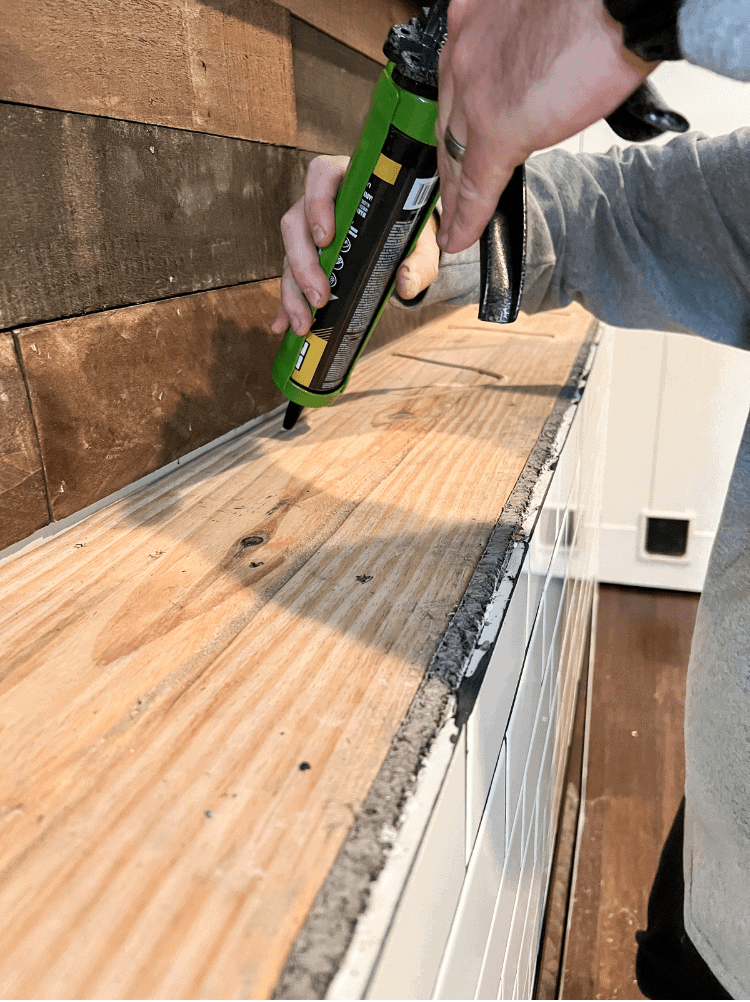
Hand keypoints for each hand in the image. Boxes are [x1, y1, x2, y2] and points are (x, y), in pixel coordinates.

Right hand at [271, 156, 439, 336]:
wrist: (405, 246)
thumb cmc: (410, 235)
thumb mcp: (422, 246)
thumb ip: (419, 263)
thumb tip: (406, 284)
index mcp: (350, 184)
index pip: (322, 176)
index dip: (317, 204)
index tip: (325, 238)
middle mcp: (322, 205)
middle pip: (295, 223)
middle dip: (303, 264)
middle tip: (320, 297)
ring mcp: (309, 232)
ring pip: (288, 254)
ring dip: (293, 291)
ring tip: (303, 322)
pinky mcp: (305, 258)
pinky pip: (289, 278)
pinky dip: (286, 304)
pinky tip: (283, 324)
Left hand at [436, 0, 657, 253]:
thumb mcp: (547, 12)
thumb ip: (532, 41)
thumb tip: (549, 63)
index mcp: (478, 14)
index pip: (459, 79)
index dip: (458, 115)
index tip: (462, 137)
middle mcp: (466, 46)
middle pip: (448, 119)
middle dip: (449, 158)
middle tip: (450, 189)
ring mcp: (475, 88)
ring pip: (454, 152)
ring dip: (455, 192)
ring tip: (455, 221)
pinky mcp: (495, 128)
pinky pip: (475, 182)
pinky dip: (467, 216)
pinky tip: (461, 237)